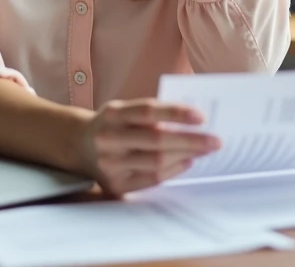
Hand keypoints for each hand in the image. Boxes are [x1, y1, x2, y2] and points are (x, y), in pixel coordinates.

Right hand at [75, 98, 220, 196]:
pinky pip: (151, 179)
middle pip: (156, 139)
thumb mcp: (125, 109)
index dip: (176, 113)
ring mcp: (110, 164)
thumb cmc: (114, 124)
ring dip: (185, 156)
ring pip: (155, 162)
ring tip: (204, 151)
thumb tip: (193, 120)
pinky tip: (187, 162)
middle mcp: (109, 138)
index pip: (148, 111)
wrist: (79, 145)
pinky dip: (173, 170)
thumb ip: (152, 113)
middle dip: (190, 140)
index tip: (201, 117)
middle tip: (215, 141)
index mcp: (114, 114)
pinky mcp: (115, 184)